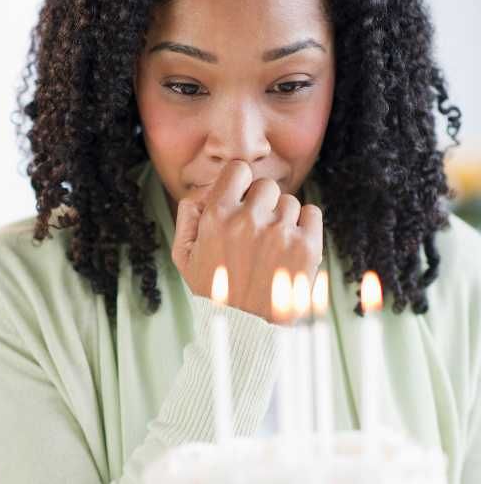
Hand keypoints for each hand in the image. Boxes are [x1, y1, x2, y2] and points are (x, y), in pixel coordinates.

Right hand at [171, 160, 322, 322]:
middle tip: (257, 227)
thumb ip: (187, 216)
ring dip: (283, 217)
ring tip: (273, 243)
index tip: (242, 197)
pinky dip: (306, 223)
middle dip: (262, 203)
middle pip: (266, 186)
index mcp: (217, 217)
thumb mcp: (184, 256)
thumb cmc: (214, 292)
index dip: (240, 182)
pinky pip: (313, 213)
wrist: (247, 328)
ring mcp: (280, 233)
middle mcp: (249, 220)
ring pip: (290, 201)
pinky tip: (292, 242)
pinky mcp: (307, 247)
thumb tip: (203, 191)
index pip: (238, 170)